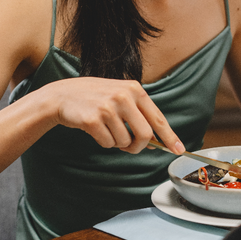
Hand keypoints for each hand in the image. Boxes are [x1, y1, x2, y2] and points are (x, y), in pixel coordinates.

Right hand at [48, 77, 184, 154]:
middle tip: (130, 147)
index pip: (158, 118)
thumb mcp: (120, 96)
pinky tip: (95, 129)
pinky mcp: (93, 119)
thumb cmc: (94, 97)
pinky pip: (108, 143)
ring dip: (117, 143)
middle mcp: (124, 96)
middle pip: (145, 135)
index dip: (169, 137)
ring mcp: (108, 107)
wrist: (62, 95)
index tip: (178, 150)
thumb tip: (155, 141)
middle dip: (139, 147)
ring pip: (125, 142)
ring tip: (106, 129)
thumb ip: (139, 114)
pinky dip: (103, 142)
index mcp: (135, 89)